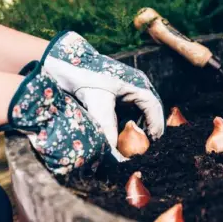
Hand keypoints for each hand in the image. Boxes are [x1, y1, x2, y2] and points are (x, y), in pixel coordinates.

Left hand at [41, 31, 164, 160]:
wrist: (66, 67)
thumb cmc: (85, 80)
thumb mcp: (97, 105)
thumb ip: (108, 128)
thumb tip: (116, 154)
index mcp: (136, 85)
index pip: (153, 106)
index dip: (156, 124)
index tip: (152, 141)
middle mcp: (135, 87)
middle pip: (150, 110)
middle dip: (150, 128)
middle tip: (146, 146)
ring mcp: (127, 91)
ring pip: (141, 112)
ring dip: (140, 127)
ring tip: (137, 144)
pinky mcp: (118, 96)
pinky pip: (130, 112)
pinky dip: (130, 125)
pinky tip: (124, 136)